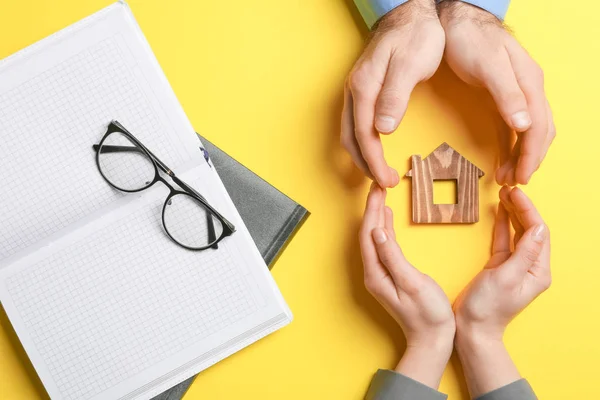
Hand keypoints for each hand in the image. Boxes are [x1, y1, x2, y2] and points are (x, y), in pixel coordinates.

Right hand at [342, 0, 444, 187]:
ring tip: (378, 172)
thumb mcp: (410, 64)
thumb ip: (395, 96)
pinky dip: (362, 143)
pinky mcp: (363, 89)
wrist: (413, 12)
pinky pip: (354, 123)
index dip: (373, 160)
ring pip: (349, 132)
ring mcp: (356, 90)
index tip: (386, 179)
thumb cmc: (416, 35)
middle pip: (350, 137)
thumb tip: (382, 129)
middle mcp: (355, 90)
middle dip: (365, 164)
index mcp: (364, 86)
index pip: (363, 134)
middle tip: (383, 183)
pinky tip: (374, 148)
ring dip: (361, 156)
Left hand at [360, 184, 454, 387]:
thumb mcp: (412, 283)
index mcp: (376, 274)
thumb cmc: (427, 314)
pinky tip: (387, 220)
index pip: (368, 235)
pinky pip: (383, 247)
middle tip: (378, 185)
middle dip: (372, 208)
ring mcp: (380, 274)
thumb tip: (378, 232)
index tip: (376, 189)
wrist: (433, 339)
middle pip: (368, 234)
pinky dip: (385, 230)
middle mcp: (373, 273)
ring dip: (377, 216)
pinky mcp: (389, 275)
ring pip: (374, 239)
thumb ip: (393, 257)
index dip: (371, 210)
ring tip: (381, 195)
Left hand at [439, 2, 555, 184]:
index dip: (532, 155)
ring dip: (521, 154)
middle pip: (539, 131)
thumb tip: (524, 126)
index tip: (522, 177)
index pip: (538, 127)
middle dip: (529, 159)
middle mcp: (528, 88)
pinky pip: (514, 125)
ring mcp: (517, 92)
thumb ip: (507, 95)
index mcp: (529, 83)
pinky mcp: (503, 94)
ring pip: (529, 130)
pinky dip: (511, 144)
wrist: (457, 18)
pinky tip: (503, 157)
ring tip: (506, 176)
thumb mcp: (489, 66)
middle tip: (513, 182)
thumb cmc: (471, 39)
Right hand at [453, 186, 550, 396]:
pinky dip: (502, 225)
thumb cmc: (488, 307)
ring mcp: (514, 266)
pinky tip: (499, 211)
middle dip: (521, 208)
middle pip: (529, 230)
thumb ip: (523, 252)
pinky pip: (504, 240)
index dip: (528, 211)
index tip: (515, 193)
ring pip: (517, 232)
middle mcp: (530, 267)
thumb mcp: (506, 277)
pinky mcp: (499, 266)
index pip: (538, 233)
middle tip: (508, 189)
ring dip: (511, 213)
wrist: (471, 328)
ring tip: (504, 194)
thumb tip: (539, 228)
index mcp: (537, 271)